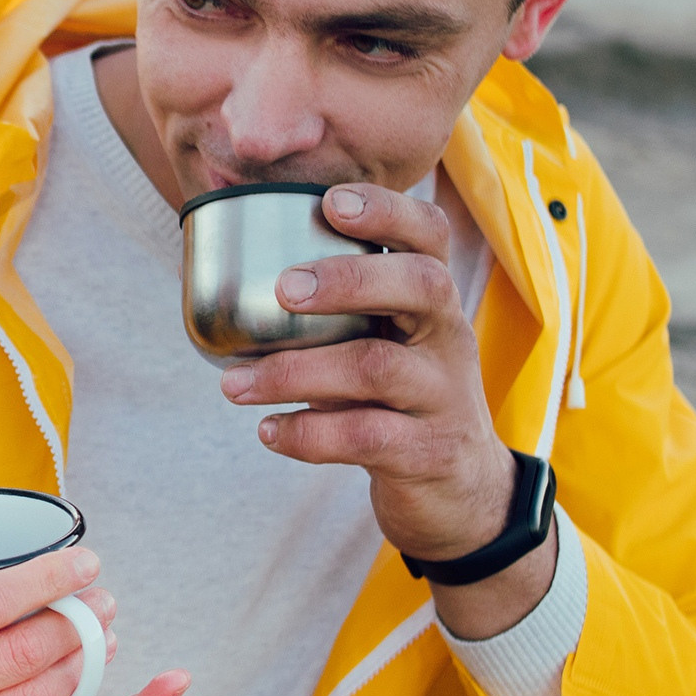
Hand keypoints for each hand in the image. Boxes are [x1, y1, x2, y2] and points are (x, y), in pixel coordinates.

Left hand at [218, 181, 555, 639]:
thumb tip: (237, 283)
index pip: (430, 236)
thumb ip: (341, 315)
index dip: (387, 210)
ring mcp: (444, 397)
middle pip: (420, 286)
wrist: (462, 493)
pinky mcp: (428, 453)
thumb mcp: (389, 347)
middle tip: (282, 289)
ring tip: (233, 385)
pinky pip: (365, 437)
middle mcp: (449, 339)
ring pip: (377, 368)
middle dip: (348, 279)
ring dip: (296, 372)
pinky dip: (308, 433)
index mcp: (435, 303)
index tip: (331, 202)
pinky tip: (269, 432)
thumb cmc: (402, 403)